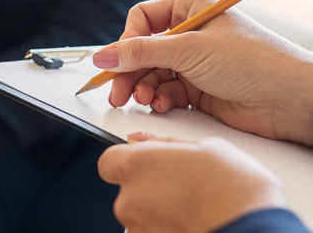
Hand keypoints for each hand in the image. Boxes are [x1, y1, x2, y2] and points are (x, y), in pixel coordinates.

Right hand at [92, 0, 312, 145]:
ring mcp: (194, 63)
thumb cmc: (252, 61)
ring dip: (143, 88)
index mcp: (191, 10)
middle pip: (142, 51)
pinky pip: (166, 92)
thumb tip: (102, 56)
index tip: (115, 60)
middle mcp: (190, 35)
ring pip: (151, 74)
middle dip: (129, 71)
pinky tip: (163, 105)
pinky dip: (160, 100)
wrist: (290, 99)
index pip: (143, 19)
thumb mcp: (189, 50)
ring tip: (144, 99)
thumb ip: (141, 53)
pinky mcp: (199, 90)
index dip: (126, 39)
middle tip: (117, 92)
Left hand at [98, 134, 286, 232]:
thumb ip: (164, 143)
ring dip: (159, 210)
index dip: (128, 162)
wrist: (253, 232)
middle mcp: (128, 199)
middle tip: (182, 186)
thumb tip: (144, 139)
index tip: (147, 163)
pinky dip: (167, 227)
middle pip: (127, 190)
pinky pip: (152, 230)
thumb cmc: (235, 191)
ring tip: (193, 206)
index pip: (109, 162)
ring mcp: (138, 228)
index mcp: (134, 166)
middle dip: (149, 188)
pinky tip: (192, 222)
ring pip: (141, 214)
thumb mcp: (205, 148)